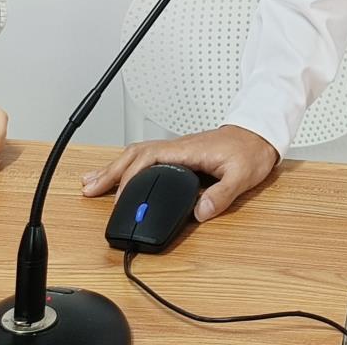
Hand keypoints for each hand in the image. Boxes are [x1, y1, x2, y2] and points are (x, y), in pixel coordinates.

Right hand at [80, 125, 278, 222]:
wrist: (258, 135)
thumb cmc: (250, 152)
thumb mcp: (242, 176)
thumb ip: (222, 194)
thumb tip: (201, 211)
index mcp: (186, 151)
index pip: (148, 160)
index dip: (129, 179)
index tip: (118, 200)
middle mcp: (176, 148)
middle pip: (134, 155)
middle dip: (109, 172)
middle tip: (88, 189)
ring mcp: (175, 151)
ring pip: (136, 155)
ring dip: (113, 168)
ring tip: (91, 183)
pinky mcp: (178, 156)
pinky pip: (145, 157)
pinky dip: (126, 166)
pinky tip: (119, 175)